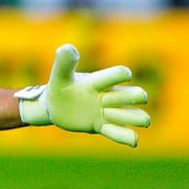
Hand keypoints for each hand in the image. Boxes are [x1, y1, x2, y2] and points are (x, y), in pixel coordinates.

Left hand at [15, 45, 150, 147]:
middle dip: (131, 97)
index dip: (121, 75)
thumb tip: (69, 47)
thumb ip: (64, 63)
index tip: (124, 75)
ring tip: (126, 119)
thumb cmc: (59, 87)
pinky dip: (129, 137)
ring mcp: (106, 112)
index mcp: (97, 81)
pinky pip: (121, 134)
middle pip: (133, 95)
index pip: (116, 75)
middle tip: (109, 102)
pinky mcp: (102, 127)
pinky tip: (133, 140)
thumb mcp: (59, 76)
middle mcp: (107, 96)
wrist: (54, 107)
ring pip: (133, 115)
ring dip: (133, 118)